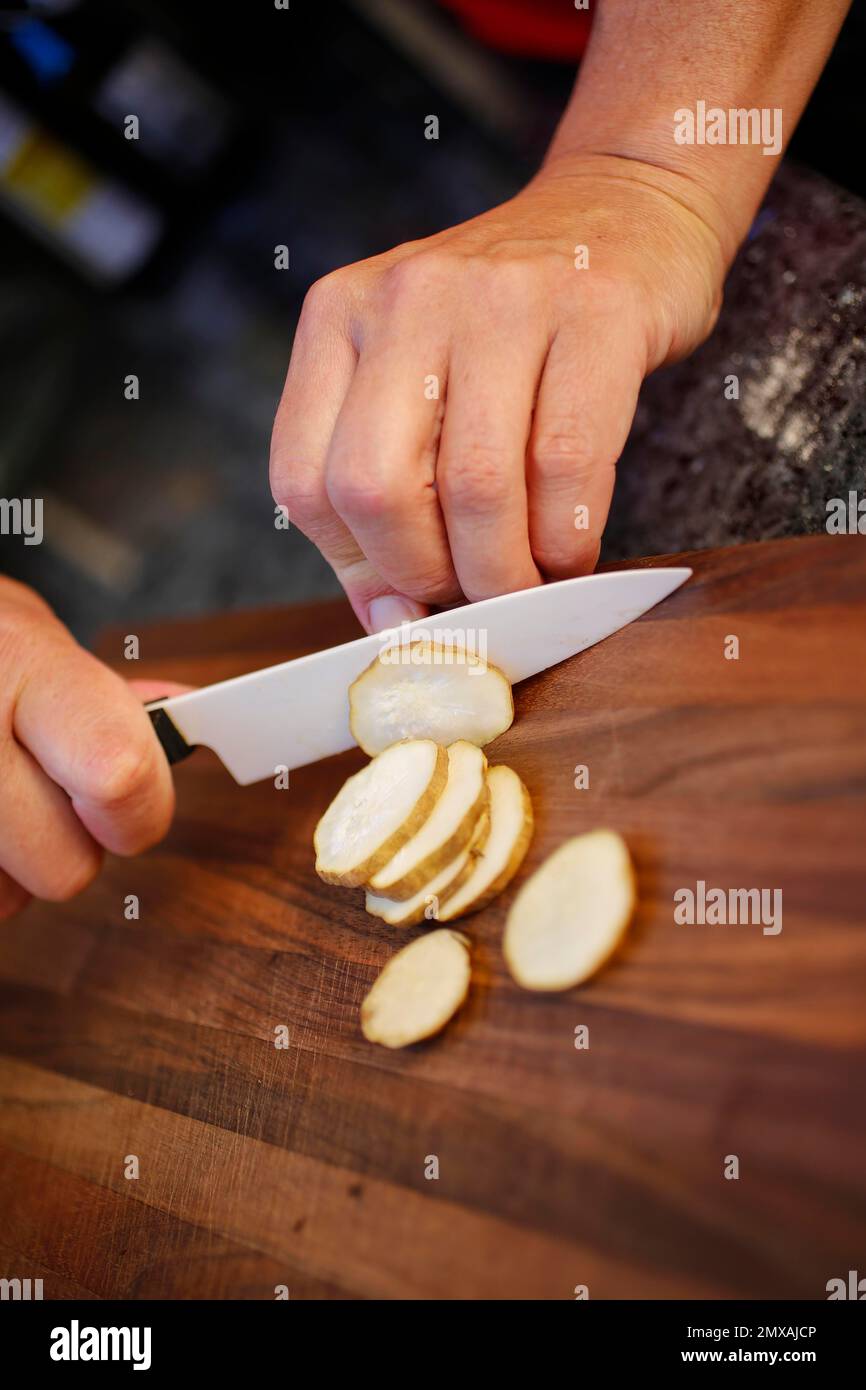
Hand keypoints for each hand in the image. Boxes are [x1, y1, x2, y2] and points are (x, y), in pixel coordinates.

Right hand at [0, 577, 180, 918]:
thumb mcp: (20, 635)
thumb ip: (96, 693)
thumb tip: (183, 718)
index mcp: (21, 664)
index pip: (119, 774)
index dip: (139, 808)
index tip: (128, 805)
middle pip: (64, 871)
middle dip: (61, 846)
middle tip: (30, 792)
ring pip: (5, 904)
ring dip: (3, 869)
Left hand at [270, 153, 726, 631]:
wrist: (625, 209)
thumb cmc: (513, 327)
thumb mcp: (419, 380)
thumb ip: (388, 490)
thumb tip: (389, 627)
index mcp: (340, 317)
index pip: (304, 479)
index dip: (356, 565)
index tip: (408, 599)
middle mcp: (408, 297)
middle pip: (376, 487)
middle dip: (426, 575)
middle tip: (472, 598)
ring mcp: (502, 297)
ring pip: (475, 486)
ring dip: (503, 572)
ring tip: (527, 587)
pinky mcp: (595, 311)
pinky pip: (566, 462)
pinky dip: (567, 538)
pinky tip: (571, 551)